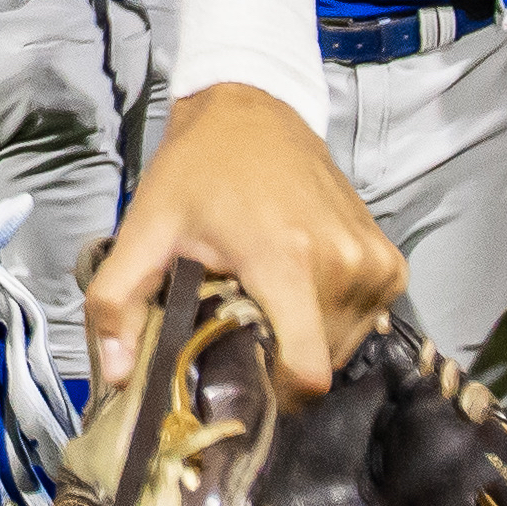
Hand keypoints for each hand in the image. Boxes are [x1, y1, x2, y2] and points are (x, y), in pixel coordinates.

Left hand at [84, 81, 400, 400]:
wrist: (254, 109)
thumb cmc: (197, 170)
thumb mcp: (143, 229)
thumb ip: (116, 303)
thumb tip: (120, 376)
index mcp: (287, 261)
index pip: (307, 372)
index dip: (273, 396)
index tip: (241, 382)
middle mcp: (344, 265)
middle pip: (320, 364)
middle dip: (279, 361)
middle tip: (240, 327)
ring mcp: (375, 262)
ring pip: (344, 347)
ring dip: (305, 339)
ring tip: (266, 300)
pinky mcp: (390, 261)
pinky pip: (365, 321)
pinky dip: (332, 319)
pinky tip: (297, 288)